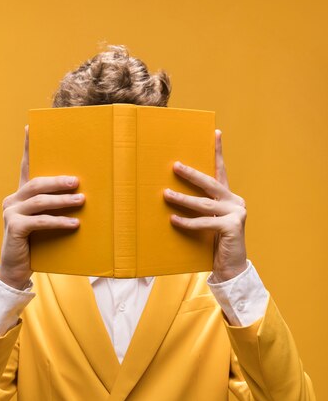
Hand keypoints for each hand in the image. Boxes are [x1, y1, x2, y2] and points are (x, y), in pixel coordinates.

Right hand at [0, 126, 85, 289]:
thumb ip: (53, 209)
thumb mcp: (45, 223)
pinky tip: (73, 223)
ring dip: (62, 200)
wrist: (16, 270)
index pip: (25, 166)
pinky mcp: (13, 228)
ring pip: (39, 201)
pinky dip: (57, 221)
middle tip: (78, 181)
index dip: (28, 147)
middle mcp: (12, 200)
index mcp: (20, 195)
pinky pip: (39, 221)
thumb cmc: (35, 245)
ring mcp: (10, 213)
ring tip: (82, 200)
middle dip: (58, 181)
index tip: (30, 127)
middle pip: (37, 183)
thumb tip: (82, 196)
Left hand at [163, 129, 246, 281]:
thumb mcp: (209, 222)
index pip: (222, 171)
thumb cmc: (216, 244)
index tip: (216, 132)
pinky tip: (173, 220)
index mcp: (230, 197)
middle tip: (175, 166)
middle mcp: (235, 202)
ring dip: (182, 199)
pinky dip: (187, 222)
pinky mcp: (232, 227)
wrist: (232, 268)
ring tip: (165, 195)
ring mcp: (236, 214)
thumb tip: (174, 195)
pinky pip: (204, 223)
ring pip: (204, 204)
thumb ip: (202, 209)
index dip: (218, 152)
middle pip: (210, 184)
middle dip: (191, 174)